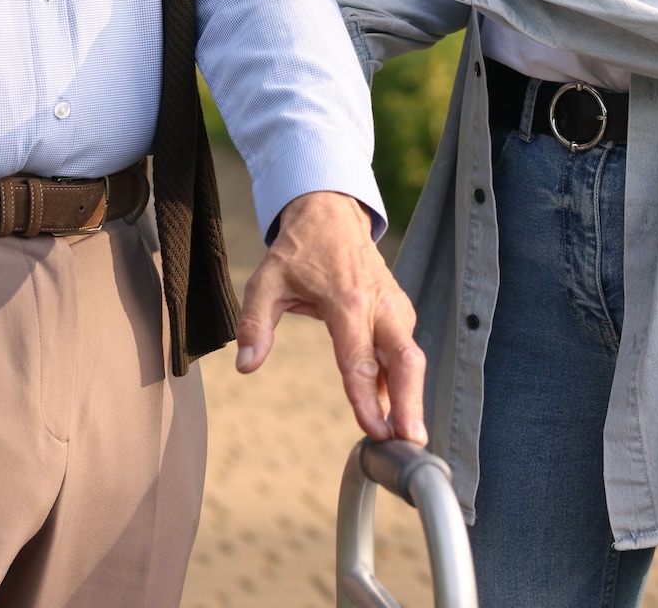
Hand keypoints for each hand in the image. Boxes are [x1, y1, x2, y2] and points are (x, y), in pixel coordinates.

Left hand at [235, 190, 426, 443]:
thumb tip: (245, 365)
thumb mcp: (266, 279)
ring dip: (411, 396)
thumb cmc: (298, 250)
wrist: (331, 213)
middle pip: (405, 359)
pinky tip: (393, 408)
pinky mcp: (400, 309)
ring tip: (407, 437)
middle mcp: (379, 304)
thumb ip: (254, 322)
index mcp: (346, 299)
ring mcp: (394, 305)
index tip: (374, 431)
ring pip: (411, 355)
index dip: (367, 398)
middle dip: (410, 403)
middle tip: (411, 443)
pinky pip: (406, 347)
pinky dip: (404, 379)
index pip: (359, 358)